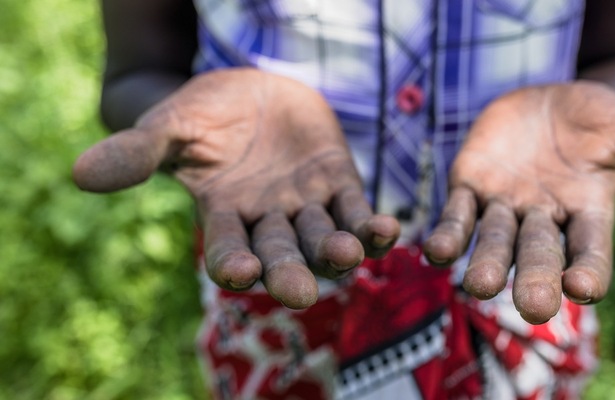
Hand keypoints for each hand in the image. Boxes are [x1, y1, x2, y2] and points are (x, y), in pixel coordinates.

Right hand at [73, 68, 399, 308]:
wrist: (253, 92)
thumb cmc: (204, 113)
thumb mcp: (170, 127)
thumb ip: (137, 152)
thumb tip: (80, 173)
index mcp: (224, 216)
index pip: (227, 249)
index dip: (231, 262)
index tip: (237, 274)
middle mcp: (267, 221)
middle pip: (280, 255)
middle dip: (289, 273)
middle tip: (299, 293)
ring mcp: (306, 206)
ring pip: (323, 238)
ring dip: (336, 251)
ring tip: (347, 255)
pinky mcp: (339, 185)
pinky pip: (357, 211)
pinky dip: (372, 225)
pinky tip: (387, 231)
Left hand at [423, 82, 614, 323]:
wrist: (551, 101)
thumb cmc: (602, 120)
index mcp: (588, 212)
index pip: (591, 249)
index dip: (589, 269)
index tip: (585, 290)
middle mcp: (544, 218)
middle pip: (538, 254)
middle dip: (534, 278)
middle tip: (531, 307)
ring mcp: (505, 205)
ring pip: (493, 241)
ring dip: (484, 264)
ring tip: (476, 285)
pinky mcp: (471, 185)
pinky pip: (456, 214)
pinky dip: (447, 233)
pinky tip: (434, 251)